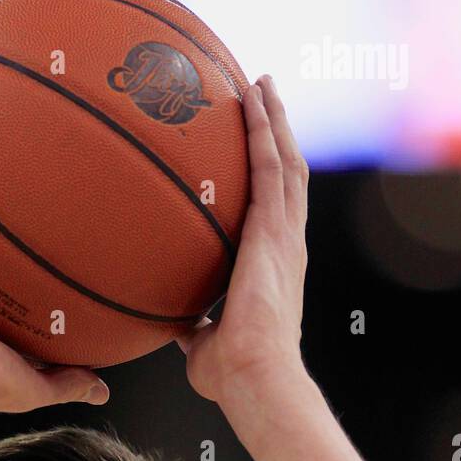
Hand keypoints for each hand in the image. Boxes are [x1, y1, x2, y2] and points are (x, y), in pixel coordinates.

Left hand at [175, 75, 308, 407]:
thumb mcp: (203, 343)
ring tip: (261, 85)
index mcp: (272, 268)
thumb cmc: (231, 373)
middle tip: (264, 99)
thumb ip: (193, 327)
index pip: (274, 213)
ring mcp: (284, 235)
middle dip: (277, 135)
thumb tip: (173, 325)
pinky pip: (272, 167)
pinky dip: (265, 130)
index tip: (258, 154)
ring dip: (273, 121)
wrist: (252, 375)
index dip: (269, 180)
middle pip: (288, 176)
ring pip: (286, 162)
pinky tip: (254, 100)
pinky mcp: (275, 230)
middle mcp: (286, 245)